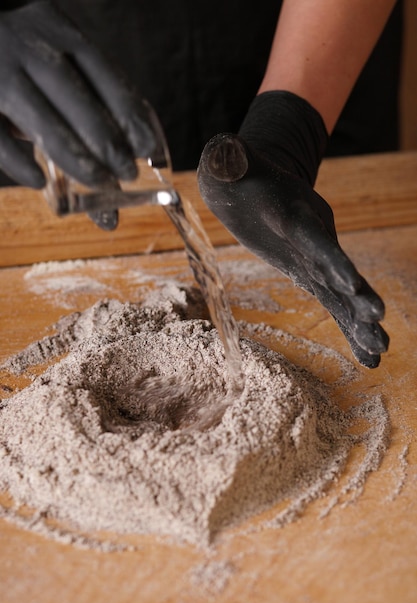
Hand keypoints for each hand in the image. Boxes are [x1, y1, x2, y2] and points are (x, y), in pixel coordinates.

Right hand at [0, 0, 156, 188]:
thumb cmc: (18, 54)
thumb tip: (122, 153)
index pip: (101, 71)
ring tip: (101, 182)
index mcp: (55, 30)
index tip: (149, 146)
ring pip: (41, 119)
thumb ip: (79, 91)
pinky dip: (17, 162)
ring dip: (75, 156)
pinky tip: (40, 182)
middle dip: (107, 140)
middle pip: (75, 96)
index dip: (129, 112)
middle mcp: (26, 47)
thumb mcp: (49, 52)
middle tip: (128, 173)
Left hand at [197, 91, 388, 367]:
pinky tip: (366, 355)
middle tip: (380, 321)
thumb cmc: (234, 171)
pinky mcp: (309, 270)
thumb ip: (227, 157)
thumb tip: (224, 149)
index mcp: (294, 211)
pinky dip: (348, 327)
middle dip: (358, 295)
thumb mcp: (225, 161)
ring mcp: (315, 255)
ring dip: (359, 322)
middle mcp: (314, 235)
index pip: (314, 238)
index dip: (331, 259)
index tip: (351, 285)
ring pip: (341, 293)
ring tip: (380, 352)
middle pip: (339, 269)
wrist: (253, 180)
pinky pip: (333, 302)